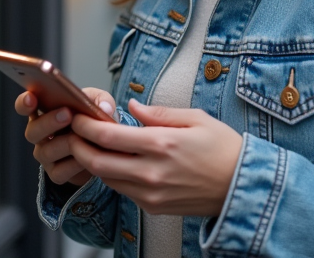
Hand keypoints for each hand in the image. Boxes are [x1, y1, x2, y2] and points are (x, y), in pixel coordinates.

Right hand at [15, 87, 117, 186]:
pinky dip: (74, 164)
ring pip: (46, 151)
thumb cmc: (93, 119)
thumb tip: (105, 109)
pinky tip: (86, 156)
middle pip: (33, 130)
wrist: (103, 148)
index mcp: (44, 111)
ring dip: (64, 143)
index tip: (31, 98)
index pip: (24, 106)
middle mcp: (39, 134)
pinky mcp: (56, 173)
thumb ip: (103, 101)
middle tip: (67, 114)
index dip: (24, 103)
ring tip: (81, 136)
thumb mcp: (99, 103)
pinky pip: (60, 171)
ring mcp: (45, 154)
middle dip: (49, 122)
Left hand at [68, 99, 242, 216]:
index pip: (108, 136)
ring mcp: (151, 193)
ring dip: (92, 162)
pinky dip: (111, 175)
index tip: (77, 116)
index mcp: (161, 144)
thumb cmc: (223, 148)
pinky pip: (122, 190)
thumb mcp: (196, 118)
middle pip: (97, 162)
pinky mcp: (153, 207)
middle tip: (71, 133)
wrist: (242, 186)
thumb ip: (159, 113)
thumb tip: (131, 106)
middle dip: (78, 147)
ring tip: (88, 146)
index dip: (86, 126)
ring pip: (106, 178)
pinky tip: (112, 162)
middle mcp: (152, 171)